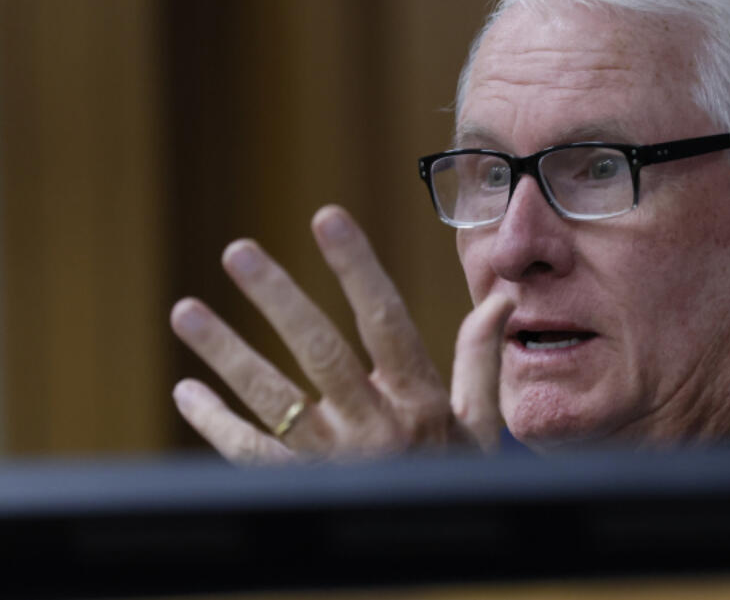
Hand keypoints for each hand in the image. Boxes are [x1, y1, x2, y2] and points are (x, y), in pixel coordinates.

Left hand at [170, 205, 512, 462]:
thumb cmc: (451, 480)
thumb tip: (500, 298)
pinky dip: (215, 423)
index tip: (327, 219)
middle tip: (240, 252)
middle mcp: (375, 430)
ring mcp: (332, 463)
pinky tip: (186, 391)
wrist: (431, 554)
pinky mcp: (298, 491)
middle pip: (321, 352)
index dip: (357, 268)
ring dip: (227, 353)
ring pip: (272, 400)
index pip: (386, 322)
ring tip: (187, 311)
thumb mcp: (478, 428)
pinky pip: (248, 455)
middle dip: (278, 298)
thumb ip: (480, 361)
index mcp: (419, 405)